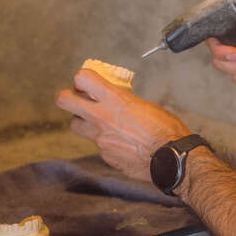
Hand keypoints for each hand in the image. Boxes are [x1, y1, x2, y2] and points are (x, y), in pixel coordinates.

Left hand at [55, 69, 189, 182]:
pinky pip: (99, 146)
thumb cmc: (165, 129)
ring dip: (83, 122)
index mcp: (114, 100)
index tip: (87, 82)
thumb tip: (118, 102)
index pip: (82, 78)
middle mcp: (102, 118)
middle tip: (75, 98)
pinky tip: (122, 143)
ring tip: (98, 122)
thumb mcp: (145, 105)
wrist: (171, 158)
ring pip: (77, 127)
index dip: (82, 78)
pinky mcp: (106, 156)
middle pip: (64, 101)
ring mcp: (100, 139)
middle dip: (66, 97)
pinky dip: (106, 143)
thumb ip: (125, 102)